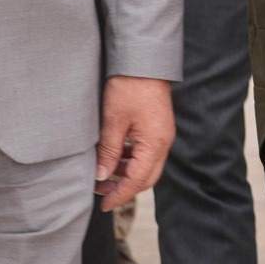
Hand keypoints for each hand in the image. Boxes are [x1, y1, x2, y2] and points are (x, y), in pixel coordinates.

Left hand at [95, 76, 174, 211]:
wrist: (144, 58)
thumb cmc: (129, 86)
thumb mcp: (114, 120)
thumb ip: (109, 151)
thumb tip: (102, 177)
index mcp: (155, 143)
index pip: (138, 181)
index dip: (120, 195)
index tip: (104, 205)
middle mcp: (163, 142)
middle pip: (146, 177)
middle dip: (124, 187)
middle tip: (101, 192)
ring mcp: (162, 134)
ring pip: (145, 165)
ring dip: (126, 172)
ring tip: (103, 174)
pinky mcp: (157, 126)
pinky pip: (145, 151)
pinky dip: (130, 158)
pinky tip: (113, 156)